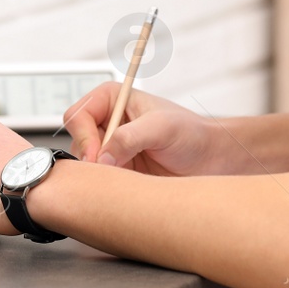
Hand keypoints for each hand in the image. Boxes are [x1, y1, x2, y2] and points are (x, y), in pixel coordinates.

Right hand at [63, 82, 220, 175]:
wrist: (211, 160)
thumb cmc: (192, 134)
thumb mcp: (162, 128)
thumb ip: (130, 138)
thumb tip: (103, 157)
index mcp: (111, 99)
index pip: (78, 115)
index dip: (84, 137)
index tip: (98, 157)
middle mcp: (107, 122)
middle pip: (77, 141)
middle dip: (89, 159)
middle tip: (108, 172)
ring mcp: (110, 148)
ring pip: (84, 164)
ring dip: (99, 174)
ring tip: (125, 178)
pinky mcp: (116, 171)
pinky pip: (98, 181)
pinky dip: (106, 187)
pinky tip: (125, 188)